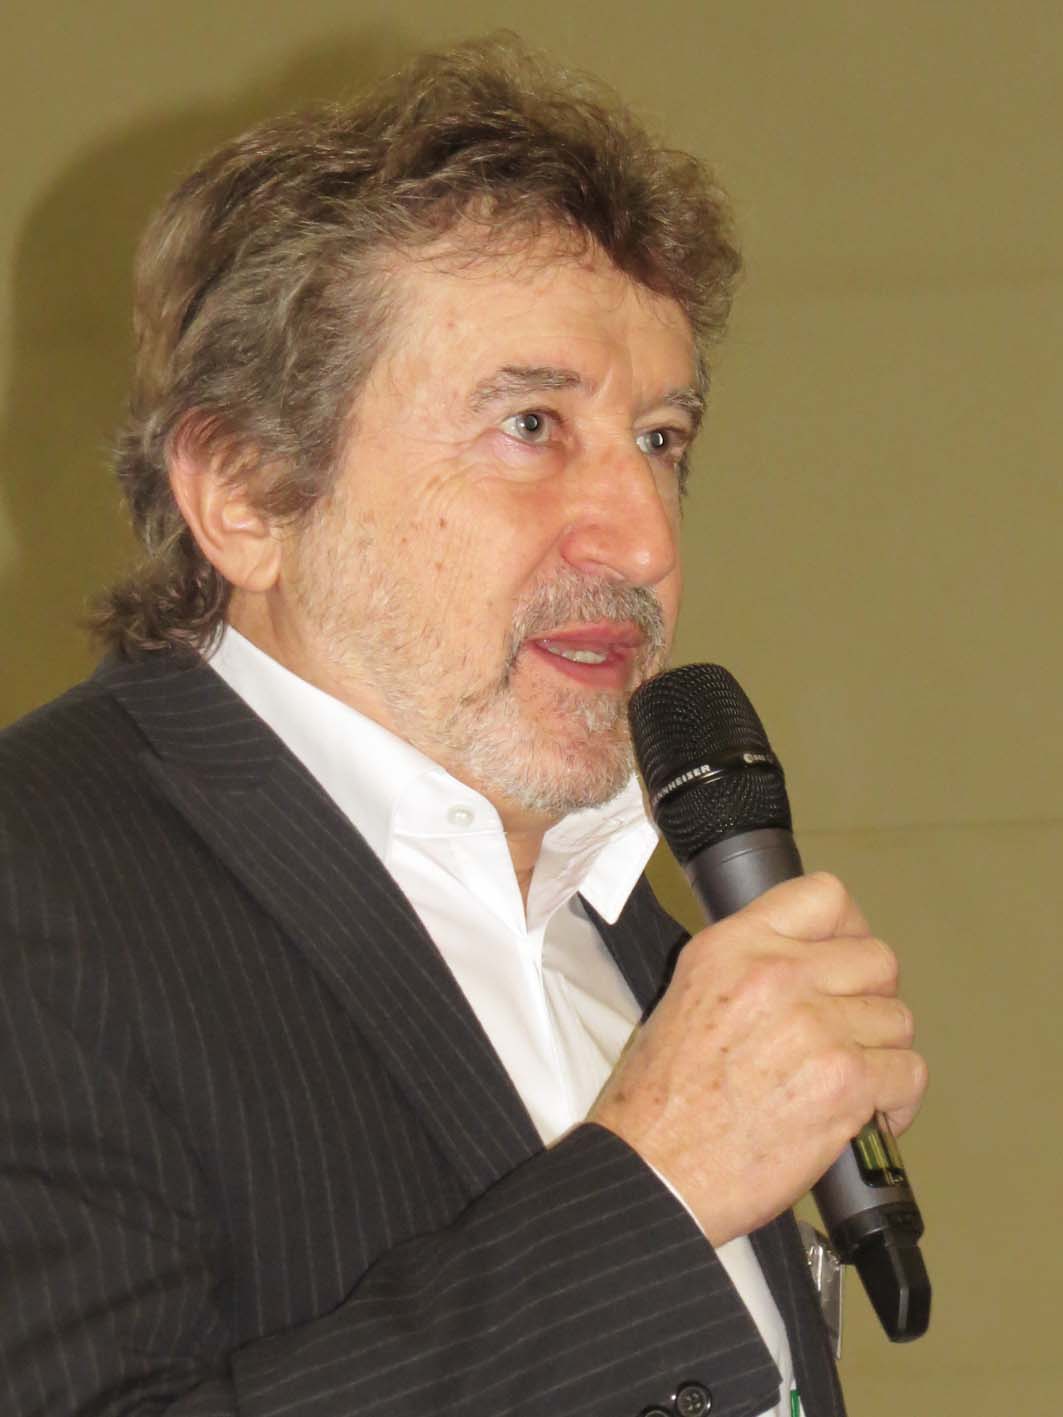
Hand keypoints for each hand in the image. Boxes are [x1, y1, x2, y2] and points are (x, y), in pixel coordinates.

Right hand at [589, 872, 927, 1245]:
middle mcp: (777, 974)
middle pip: (876, 958)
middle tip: (851, 1028)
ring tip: (850, 1078)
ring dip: (882, 1052)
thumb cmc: (660, 1101)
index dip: (848, 928)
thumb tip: (806, 963)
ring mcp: (816, 1026)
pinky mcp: (845, 1082)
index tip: (846, 956)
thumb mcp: (687, 993)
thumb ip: (747, 964)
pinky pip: (909, 1073)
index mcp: (732, 946)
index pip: (825, 896)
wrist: (654, 1170)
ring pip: (897, 1019)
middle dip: (871, 997)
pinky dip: (897, 1100)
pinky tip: (869, 1112)